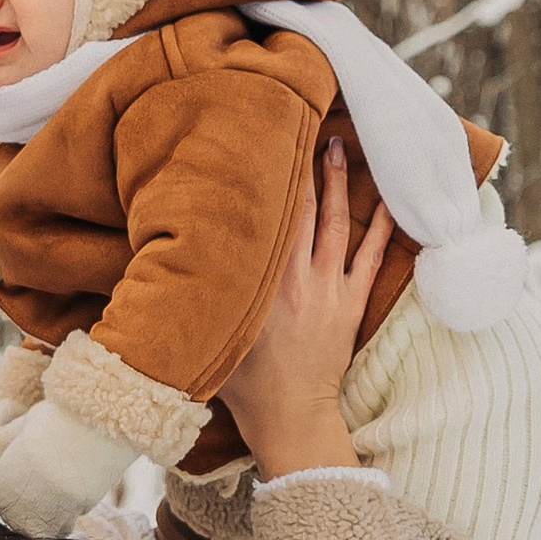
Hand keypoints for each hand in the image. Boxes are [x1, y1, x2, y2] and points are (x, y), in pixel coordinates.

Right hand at [218, 143, 392, 479]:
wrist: (289, 417)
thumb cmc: (240, 380)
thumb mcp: (205, 331)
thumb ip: (189, 292)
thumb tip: (152, 257)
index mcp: (258, 282)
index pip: (264, 216)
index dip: (264, 176)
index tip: (261, 140)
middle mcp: (294, 278)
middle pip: (302, 208)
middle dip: (303, 164)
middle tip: (306, 122)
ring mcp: (327, 289)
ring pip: (336, 223)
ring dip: (339, 184)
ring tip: (339, 147)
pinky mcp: (350, 304)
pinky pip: (370, 258)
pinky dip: (381, 228)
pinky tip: (388, 201)